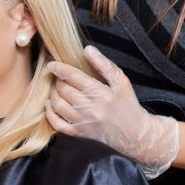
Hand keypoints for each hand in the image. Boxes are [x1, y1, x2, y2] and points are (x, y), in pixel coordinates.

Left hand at [46, 45, 178, 178]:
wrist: (134, 134)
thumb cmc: (128, 105)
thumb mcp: (121, 81)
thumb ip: (104, 65)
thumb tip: (87, 49)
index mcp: (100, 93)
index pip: (73, 77)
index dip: (60, 68)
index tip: (52, 64)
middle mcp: (89, 109)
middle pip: (63, 89)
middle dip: (58, 80)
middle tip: (60, 77)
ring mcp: (83, 123)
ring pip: (57, 104)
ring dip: (53, 93)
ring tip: (57, 88)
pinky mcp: (79, 134)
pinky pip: (57, 124)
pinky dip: (50, 113)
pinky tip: (51, 105)